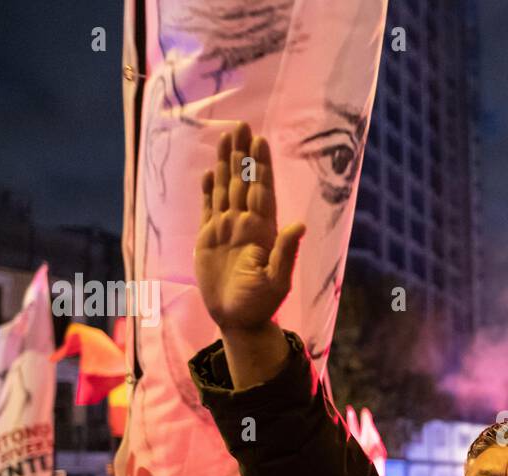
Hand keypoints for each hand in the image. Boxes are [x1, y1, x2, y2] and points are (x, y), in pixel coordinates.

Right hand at [194, 121, 305, 334]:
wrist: (237, 319)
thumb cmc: (261, 304)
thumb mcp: (277, 281)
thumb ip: (286, 252)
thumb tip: (298, 224)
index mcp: (263, 231)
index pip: (261, 191)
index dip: (260, 166)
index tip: (259, 140)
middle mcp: (245, 224)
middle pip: (243, 182)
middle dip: (242, 154)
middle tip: (241, 125)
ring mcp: (226, 230)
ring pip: (226, 189)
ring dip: (226, 164)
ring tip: (225, 137)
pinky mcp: (208, 239)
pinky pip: (209, 208)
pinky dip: (209, 190)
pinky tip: (210, 172)